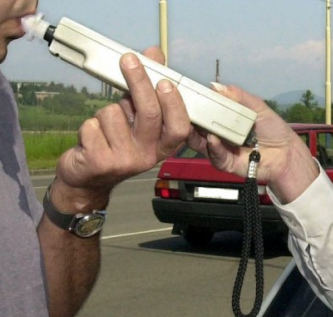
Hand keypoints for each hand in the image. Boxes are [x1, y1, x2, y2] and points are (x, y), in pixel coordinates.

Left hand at [52, 47, 189, 210]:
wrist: (88, 179)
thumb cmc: (114, 144)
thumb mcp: (136, 120)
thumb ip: (148, 88)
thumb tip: (155, 55)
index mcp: (161, 145)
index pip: (179, 126)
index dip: (174, 104)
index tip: (164, 81)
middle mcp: (147, 155)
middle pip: (149, 114)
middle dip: (139, 82)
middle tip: (129, 60)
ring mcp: (124, 160)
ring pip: (113, 114)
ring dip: (103, 114)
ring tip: (104, 127)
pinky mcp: (100, 162)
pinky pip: (91, 126)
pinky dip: (87, 126)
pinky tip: (91, 139)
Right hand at [187, 85, 318, 203]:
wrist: (287, 153)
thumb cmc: (274, 130)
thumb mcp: (256, 107)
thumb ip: (238, 97)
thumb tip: (215, 86)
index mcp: (224, 120)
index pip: (204, 111)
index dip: (193, 105)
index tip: (184, 95)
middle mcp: (219, 134)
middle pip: (197, 127)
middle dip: (188, 119)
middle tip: (180, 109)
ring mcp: (221, 149)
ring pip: (201, 142)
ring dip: (195, 133)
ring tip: (193, 124)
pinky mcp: (226, 163)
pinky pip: (216, 156)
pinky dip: (213, 147)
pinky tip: (213, 138)